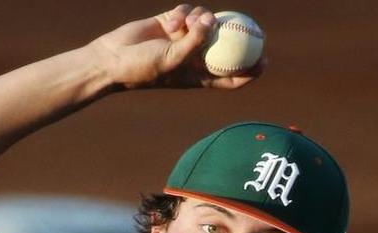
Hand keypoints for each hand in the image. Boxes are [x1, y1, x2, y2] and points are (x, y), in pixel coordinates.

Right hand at [87, 4, 262, 90]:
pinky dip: (182, 13)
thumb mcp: (172, 59)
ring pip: (206, 21)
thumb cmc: (142, 68)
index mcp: (198, 76)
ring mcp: (183, 38)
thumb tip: (213, 20)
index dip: (250, 71)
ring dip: (201, 18)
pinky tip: (171, 22)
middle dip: (236, 35)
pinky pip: (187, 11)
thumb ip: (194, 41)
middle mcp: (194, 57)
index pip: (231, 77)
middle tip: (251, 26)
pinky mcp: (171, 22)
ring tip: (188, 23)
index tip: (264, 60)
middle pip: (224, 45)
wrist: (113, 58)